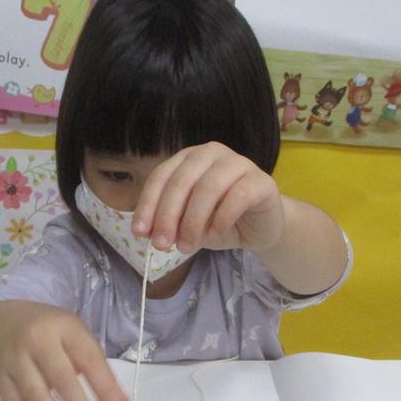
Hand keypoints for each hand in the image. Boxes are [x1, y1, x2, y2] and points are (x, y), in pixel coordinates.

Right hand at [0, 302, 126, 400]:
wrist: (3, 325)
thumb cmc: (50, 333)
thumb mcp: (76, 336)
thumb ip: (97, 366)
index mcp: (63, 326)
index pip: (89, 360)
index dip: (105, 389)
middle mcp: (35, 340)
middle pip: (62, 381)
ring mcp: (13, 360)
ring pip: (36, 398)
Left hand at [131, 142, 284, 253]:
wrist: (259, 228)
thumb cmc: (219, 220)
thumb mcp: (187, 224)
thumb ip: (169, 223)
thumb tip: (147, 233)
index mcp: (188, 158)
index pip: (161, 176)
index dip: (148, 205)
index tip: (139, 233)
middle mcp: (211, 154)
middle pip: (181, 181)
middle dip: (168, 216)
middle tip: (162, 244)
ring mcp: (238, 163)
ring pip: (208, 187)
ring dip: (193, 221)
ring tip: (187, 246)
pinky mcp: (261, 181)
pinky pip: (238, 196)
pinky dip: (221, 218)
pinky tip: (215, 234)